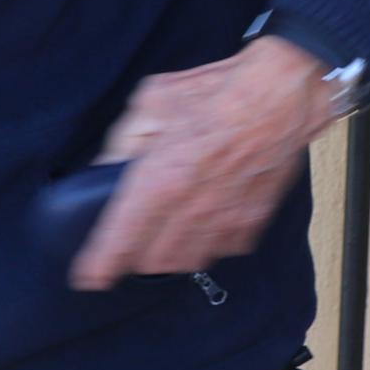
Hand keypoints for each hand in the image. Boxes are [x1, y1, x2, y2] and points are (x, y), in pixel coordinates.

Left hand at [77, 35, 337, 289]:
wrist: (281, 96)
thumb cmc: (217, 92)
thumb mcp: (152, 102)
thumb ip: (123, 140)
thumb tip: (106, 164)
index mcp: (159, 181)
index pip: (120, 238)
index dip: (100, 263)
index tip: (88, 277)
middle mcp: (191, 209)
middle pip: (152, 261)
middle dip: (133, 260)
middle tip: (123, 249)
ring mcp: (225, 219)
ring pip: (187, 261)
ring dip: (169, 257)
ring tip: (158, 243)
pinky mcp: (253, 220)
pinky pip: (223, 249)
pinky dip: (207, 245)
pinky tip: (200, 228)